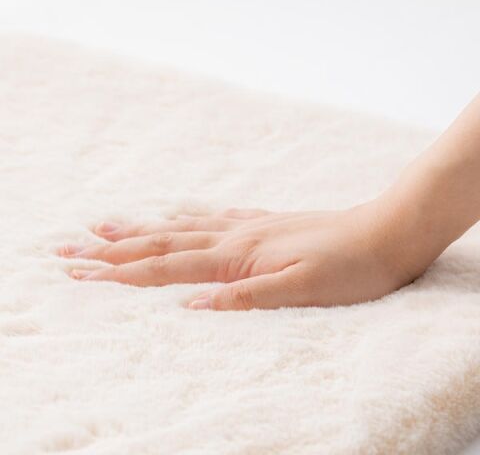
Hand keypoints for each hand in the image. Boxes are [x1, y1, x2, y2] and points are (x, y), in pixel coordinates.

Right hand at [60, 200, 428, 310]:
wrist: (383, 233)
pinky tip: (174, 212)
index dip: (121, 271)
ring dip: (139, 228)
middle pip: (160, 242)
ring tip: (106, 223)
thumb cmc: (348, 268)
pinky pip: (210, 216)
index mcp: (238, 255)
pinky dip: (182, 216)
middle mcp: (234, 236)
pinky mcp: (262, 222)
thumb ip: (245, 297)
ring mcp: (246, 225)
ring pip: (179, 226)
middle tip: (71, 245)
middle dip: (112, 247)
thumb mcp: (300, 291)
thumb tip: (192, 304)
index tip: (81, 270)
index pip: (166, 267)